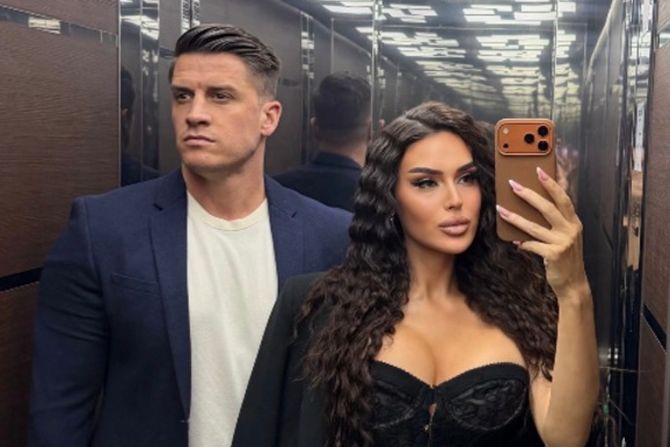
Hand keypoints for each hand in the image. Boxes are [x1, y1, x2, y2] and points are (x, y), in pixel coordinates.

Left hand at [496, 167, 588, 297]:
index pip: (563, 198)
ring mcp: (563, 242)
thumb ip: (553, 223)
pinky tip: (513, 241)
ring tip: (501, 210)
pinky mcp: (554, 255)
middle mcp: (571, 230)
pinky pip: (532, 245)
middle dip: (529, 194)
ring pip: (534, 226)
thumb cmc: (565, 258)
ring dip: (515, 218)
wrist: (573, 284)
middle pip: (548, 207)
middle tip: (513, 185)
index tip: (539, 170)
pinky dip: (522, 242)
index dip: (552, 183)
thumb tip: (530, 208)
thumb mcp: (564, 238)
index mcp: (574, 222)